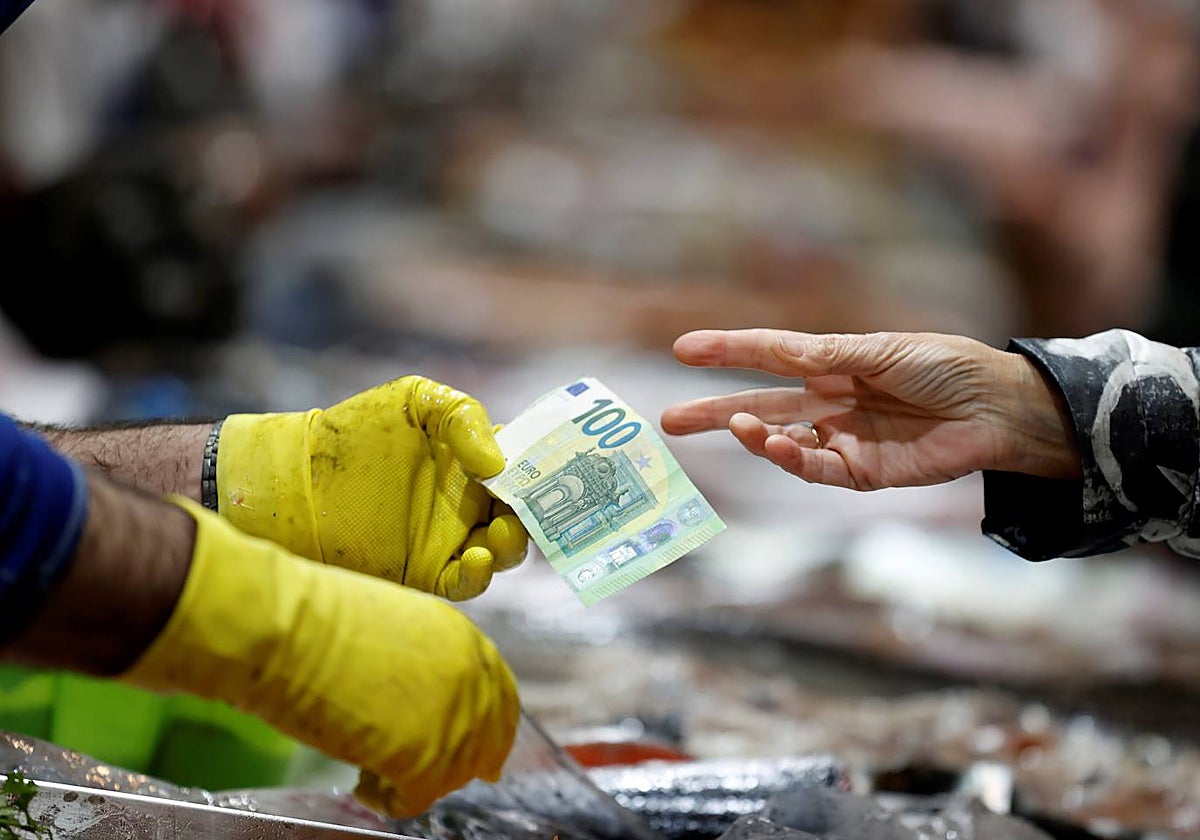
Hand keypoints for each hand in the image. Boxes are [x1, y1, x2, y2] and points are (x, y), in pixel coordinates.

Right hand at [124, 499, 518, 817]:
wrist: (284, 626)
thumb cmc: (315, 617)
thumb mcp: (392, 624)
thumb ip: (422, 660)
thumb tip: (421, 699)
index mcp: (463, 638)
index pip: (497, 695)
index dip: (489, 730)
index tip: (481, 758)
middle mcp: (469, 678)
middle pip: (485, 741)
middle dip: (457, 765)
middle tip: (424, 780)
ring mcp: (452, 719)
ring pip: (451, 776)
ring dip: (413, 781)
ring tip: (368, 771)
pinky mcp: (423, 759)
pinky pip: (416, 799)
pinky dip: (388, 801)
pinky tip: (361, 785)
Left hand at [216, 376, 526, 600]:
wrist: (296, 479)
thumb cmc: (354, 430)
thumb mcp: (414, 401)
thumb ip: (463, 417)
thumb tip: (498, 464)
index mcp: (475, 461)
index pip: (526, 468)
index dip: (546, 471)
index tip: (559, 472)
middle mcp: (470, 502)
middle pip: (524, 514)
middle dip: (539, 514)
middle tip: (530, 508)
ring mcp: (450, 538)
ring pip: (503, 551)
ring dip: (513, 545)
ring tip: (498, 533)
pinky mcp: (427, 571)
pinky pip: (467, 581)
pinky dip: (480, 575)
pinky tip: (476, 558)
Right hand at [661, 329, 1080, 489]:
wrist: (998, 408)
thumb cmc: (946, 366)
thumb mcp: (881, 351)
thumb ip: (826, 357)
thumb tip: (776, 353)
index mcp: (835, 363)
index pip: (769, 355)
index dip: (728, 350)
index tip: (684, 347)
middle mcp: (831, 401)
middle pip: (760, 406)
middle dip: (714, 412)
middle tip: (669, 420)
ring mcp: (843, 439)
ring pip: (781, 442)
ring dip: (755, 436)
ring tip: (735, 428)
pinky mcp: (861, 473)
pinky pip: (814, 469)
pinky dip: (791, 460)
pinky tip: (777, 446)